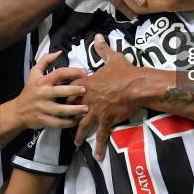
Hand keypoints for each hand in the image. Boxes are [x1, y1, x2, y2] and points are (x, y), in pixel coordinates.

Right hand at [14, 51, 88, 128]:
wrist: (18, 111)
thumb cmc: (30, 90)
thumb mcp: (34, 73)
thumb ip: (45, 60)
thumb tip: (59, 52)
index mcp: (42, 81)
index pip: (58, 73)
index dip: (72, 72)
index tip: (84, 72)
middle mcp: (43, 94)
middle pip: (60, 91)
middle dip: (74, 91)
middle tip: (86, 90)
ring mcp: (43, 108)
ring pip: (60, 110)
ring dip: (74, 109)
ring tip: (86, 108)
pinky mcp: (44, 120)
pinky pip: (58, 122)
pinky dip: (69, 122)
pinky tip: (78, 120)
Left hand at [71, 34, 142, 161]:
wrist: (137, 85)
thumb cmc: (125, 71)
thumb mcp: (113, 58)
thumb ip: (102, 48)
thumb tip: (97, 36)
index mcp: (86, 84)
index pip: (68, 89)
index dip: (63, 93)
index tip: (57, 97)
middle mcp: (87, 99)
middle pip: (70, 108)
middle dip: (64, 115)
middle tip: (59, 122)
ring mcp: (96, 111)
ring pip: (82, 124)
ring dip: (78, 134)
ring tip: (75, 142)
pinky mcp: (106, 120)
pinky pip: (101, 135)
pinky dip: (100, 146)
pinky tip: (98, 157)